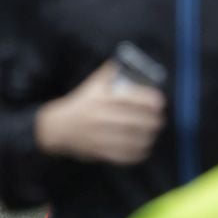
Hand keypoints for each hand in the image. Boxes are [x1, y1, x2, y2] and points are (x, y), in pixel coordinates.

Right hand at [33, 61, 166, 164]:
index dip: (147, 100)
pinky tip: (143, 149)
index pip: (129, 98)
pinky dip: (137, 153)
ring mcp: (100, 135)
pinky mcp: (100, 151)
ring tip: (152, 134)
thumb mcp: (91, 86)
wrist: (58, 127)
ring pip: (131, 139)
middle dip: (152, 121)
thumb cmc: (79, 104)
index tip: (160, 102)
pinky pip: (124, 156)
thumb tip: (123, 61)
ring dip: (147, 137)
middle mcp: (101, 116)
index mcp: (100, 98)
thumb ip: (107, 74)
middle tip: (160, 120)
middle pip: (134, 121)